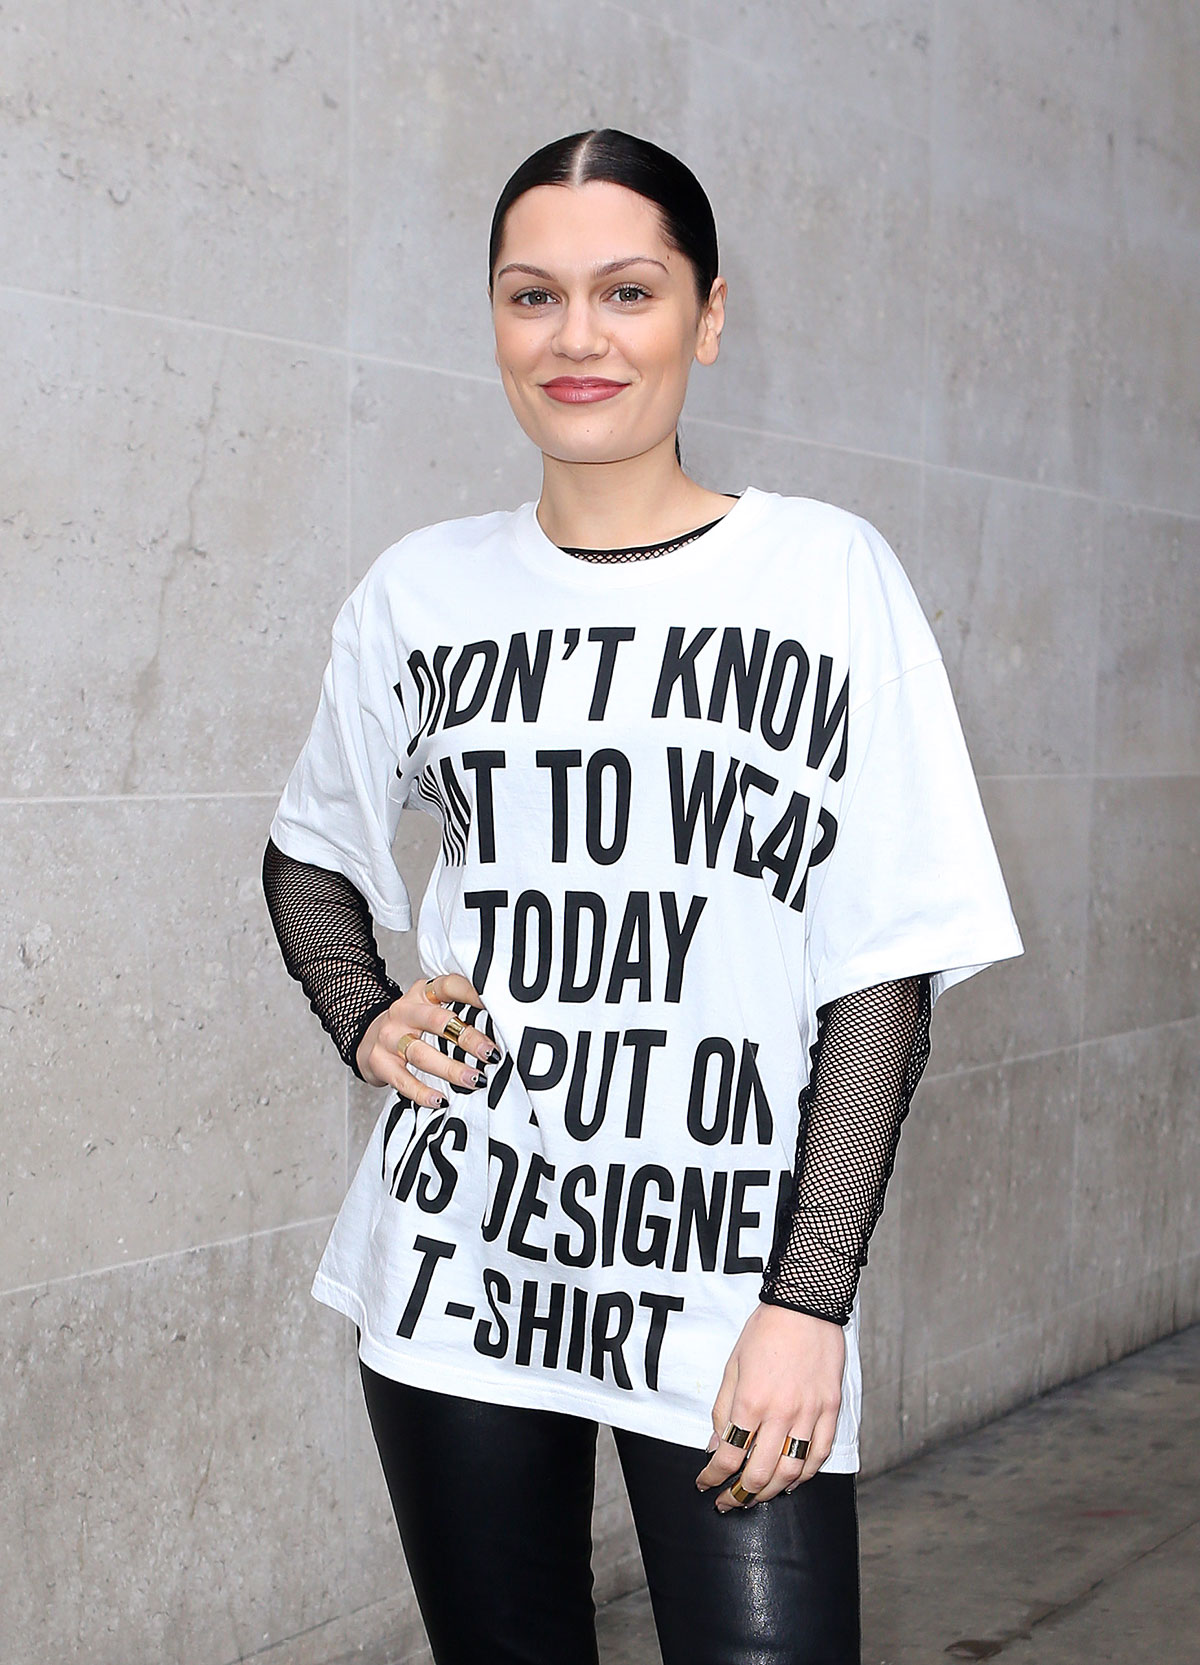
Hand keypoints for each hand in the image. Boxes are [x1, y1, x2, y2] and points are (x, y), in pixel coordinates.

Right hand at [355, 972, 499, 1102]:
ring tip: (475, 1080)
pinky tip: (440, 1099)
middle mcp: (404, 1010)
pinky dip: (422, 1092)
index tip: (497, 1007)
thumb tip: (503, 1024)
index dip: (473, 993)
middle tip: (491, 1053)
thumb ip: (458, 1009)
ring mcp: (389, 1036)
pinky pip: (402, 1079)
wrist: (368, 1037)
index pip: (449, 986)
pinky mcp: (379, 1062)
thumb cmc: (412, 1024)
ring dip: (451, 1069)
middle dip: (468, 1038)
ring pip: (422, 1053)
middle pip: (438, 1021)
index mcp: (422, 993)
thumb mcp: (431, 1007)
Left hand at [694, 1302, 844, 1509]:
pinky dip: (806, 1475)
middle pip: (759, 1473)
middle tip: (728, 1502)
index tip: (705, 1484)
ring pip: (791, 1471)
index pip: (729, 1456)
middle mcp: (781, 1413)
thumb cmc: (765, 1331)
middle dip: (739, 1495)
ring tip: (756, 1497)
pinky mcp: (830, 1409)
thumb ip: (723, 1409)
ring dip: (771, 1492)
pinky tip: (792, 1481)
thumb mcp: (732, 1366)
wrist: (805, 1305)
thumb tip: (715, 1444)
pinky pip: (820, 1454)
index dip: (713, 1477)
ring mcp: (809, 1413)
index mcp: (750, 1401)